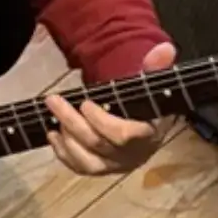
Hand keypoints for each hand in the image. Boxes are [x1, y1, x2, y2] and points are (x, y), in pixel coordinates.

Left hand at [46, 42, 177, 175]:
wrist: (142, 126)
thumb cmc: (142, 104)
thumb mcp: (149, 84)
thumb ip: (155, 68)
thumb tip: (164, 48)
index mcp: (148, 135)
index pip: (124, 135)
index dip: (101, 121)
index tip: (85, 103)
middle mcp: (132, 155)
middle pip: (98, 144)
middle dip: (71, 121)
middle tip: (53, 100)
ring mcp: (115, 166)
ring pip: (87, 161)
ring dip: (66, 138)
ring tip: (54, 118)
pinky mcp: (101, 169)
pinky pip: (79, 168)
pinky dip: (63, 153)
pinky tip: (53, 134)